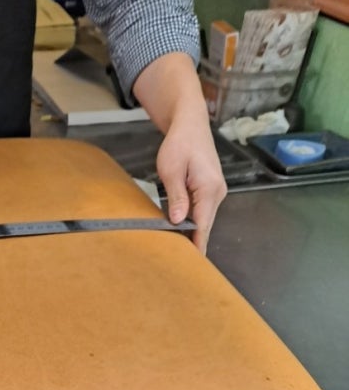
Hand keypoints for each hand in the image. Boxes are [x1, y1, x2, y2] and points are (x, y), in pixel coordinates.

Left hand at [156, 117, 226, 252]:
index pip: (202, 225)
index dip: (196, 245)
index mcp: (209, 189)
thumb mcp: (171, 169)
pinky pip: (201, 211)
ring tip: (179, 254)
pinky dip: (192, 223)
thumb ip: (176, 196)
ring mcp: (215, 192)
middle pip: (205, 226)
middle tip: (180, 265)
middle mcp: (217, 193)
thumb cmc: (179, 143)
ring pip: (203, 219)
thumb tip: (177, 221)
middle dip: (194, 244)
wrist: (190, 124)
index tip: (192, 265)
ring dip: (192, 234)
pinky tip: (181, 233)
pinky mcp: (210, 190)